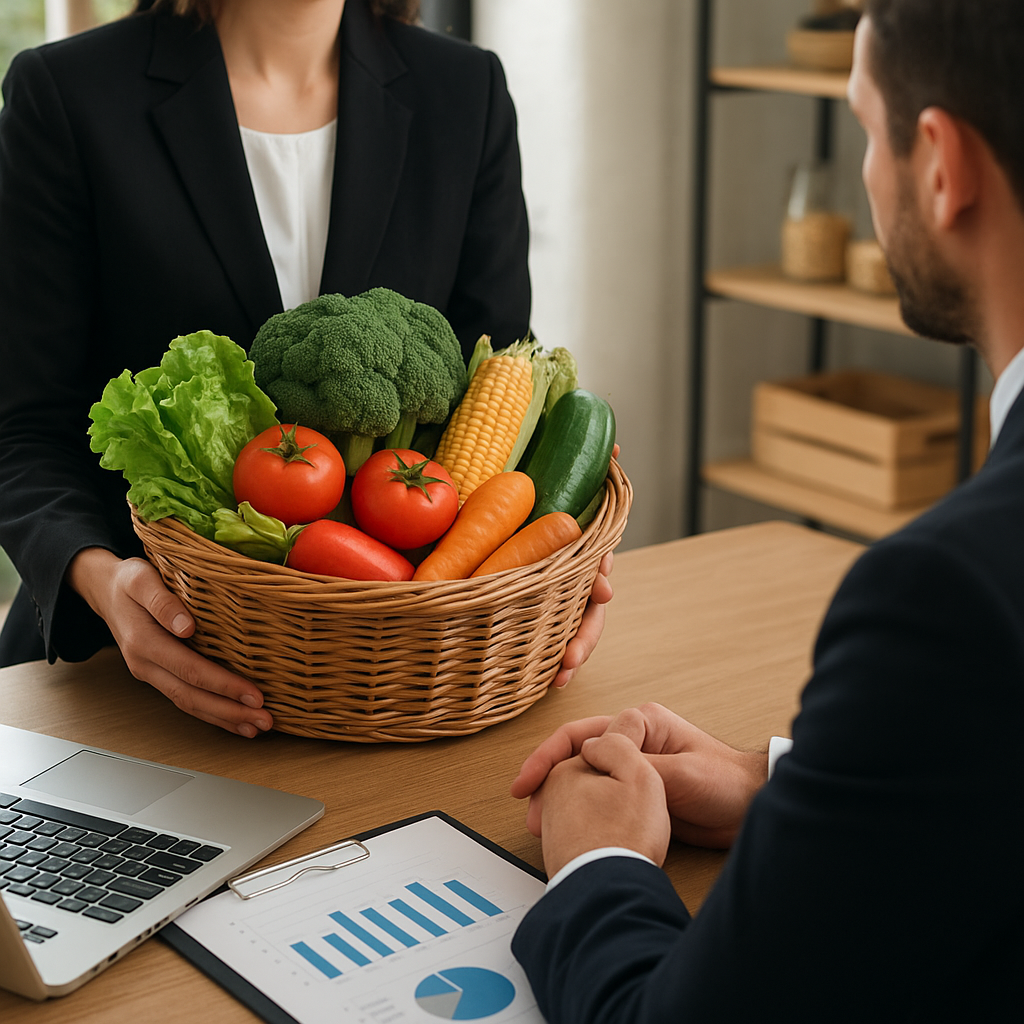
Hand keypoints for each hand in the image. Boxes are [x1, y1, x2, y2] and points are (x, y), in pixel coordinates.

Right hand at [67, 548, 272, 737]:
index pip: (190, 670)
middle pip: (191, 696)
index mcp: (144, 642)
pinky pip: (186, 699)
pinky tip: (233, 720)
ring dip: (223, 719)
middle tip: (264, 720)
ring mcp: (151, 673)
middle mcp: (146, 665)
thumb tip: (186, 626)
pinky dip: (211, 713)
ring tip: (256, 727)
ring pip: (189, 703)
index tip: (254, 695)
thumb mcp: (141, 579)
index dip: (224, 685)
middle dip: (230, 712)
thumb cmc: (127, 581)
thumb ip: (162, 601)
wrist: (104, 590)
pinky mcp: (159, 675)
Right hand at [513, 703, 767, 848]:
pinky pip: (598, 797)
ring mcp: (632, 766)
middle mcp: (631, 740)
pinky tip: (567, 828)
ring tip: (541, 826)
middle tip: (530, 812)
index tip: (527, 784)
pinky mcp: (636, 792)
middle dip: (548, 781)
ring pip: (583, 778)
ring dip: (560, 798)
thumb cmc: (724, 782)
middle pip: (575, 754)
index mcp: (640, 723)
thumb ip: (639, 764)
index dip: (549, 757)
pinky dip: (579, 810)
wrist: (750, 809)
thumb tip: (596, 757)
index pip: (581, 733)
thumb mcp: (680, 773)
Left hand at [552, 444, 619, 687]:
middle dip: (584, 635)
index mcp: (577, 550)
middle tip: (572, 655)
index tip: (600, 588)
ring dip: (570, 656)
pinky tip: (544, 684)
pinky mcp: (533, 613)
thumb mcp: (559, 480)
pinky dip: (545, 663)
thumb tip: (616, 445)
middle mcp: (571, 579)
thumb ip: (590, 465)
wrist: (511, 511)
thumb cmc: (538, 497)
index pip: (596, 563)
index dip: (600, 576)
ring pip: (571, 633)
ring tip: (561, 676)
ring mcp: (556, 600)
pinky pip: (543, 641)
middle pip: (587, 611)